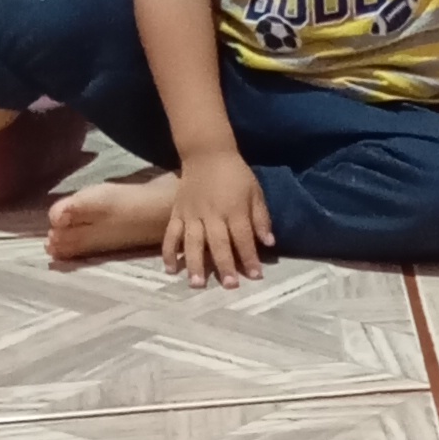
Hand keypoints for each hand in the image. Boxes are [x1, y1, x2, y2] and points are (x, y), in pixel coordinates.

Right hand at [164, 142, 271, 285]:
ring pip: (192, 242)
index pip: (243, 238)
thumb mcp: (255, 192)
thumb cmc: (235, 174)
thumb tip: (269, 243)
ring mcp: (191, 214)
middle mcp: (212, 214)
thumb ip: (261, 218)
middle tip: (228, 286)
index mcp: (234, 209)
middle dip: (224, 265)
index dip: (250, 257)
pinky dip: (169, 251)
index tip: (256, 276)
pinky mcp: (176, 213)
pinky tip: (171, 269)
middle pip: (218, 243)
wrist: (206, 153)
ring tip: (197, 284)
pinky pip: (170, 234)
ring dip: (195, 264)